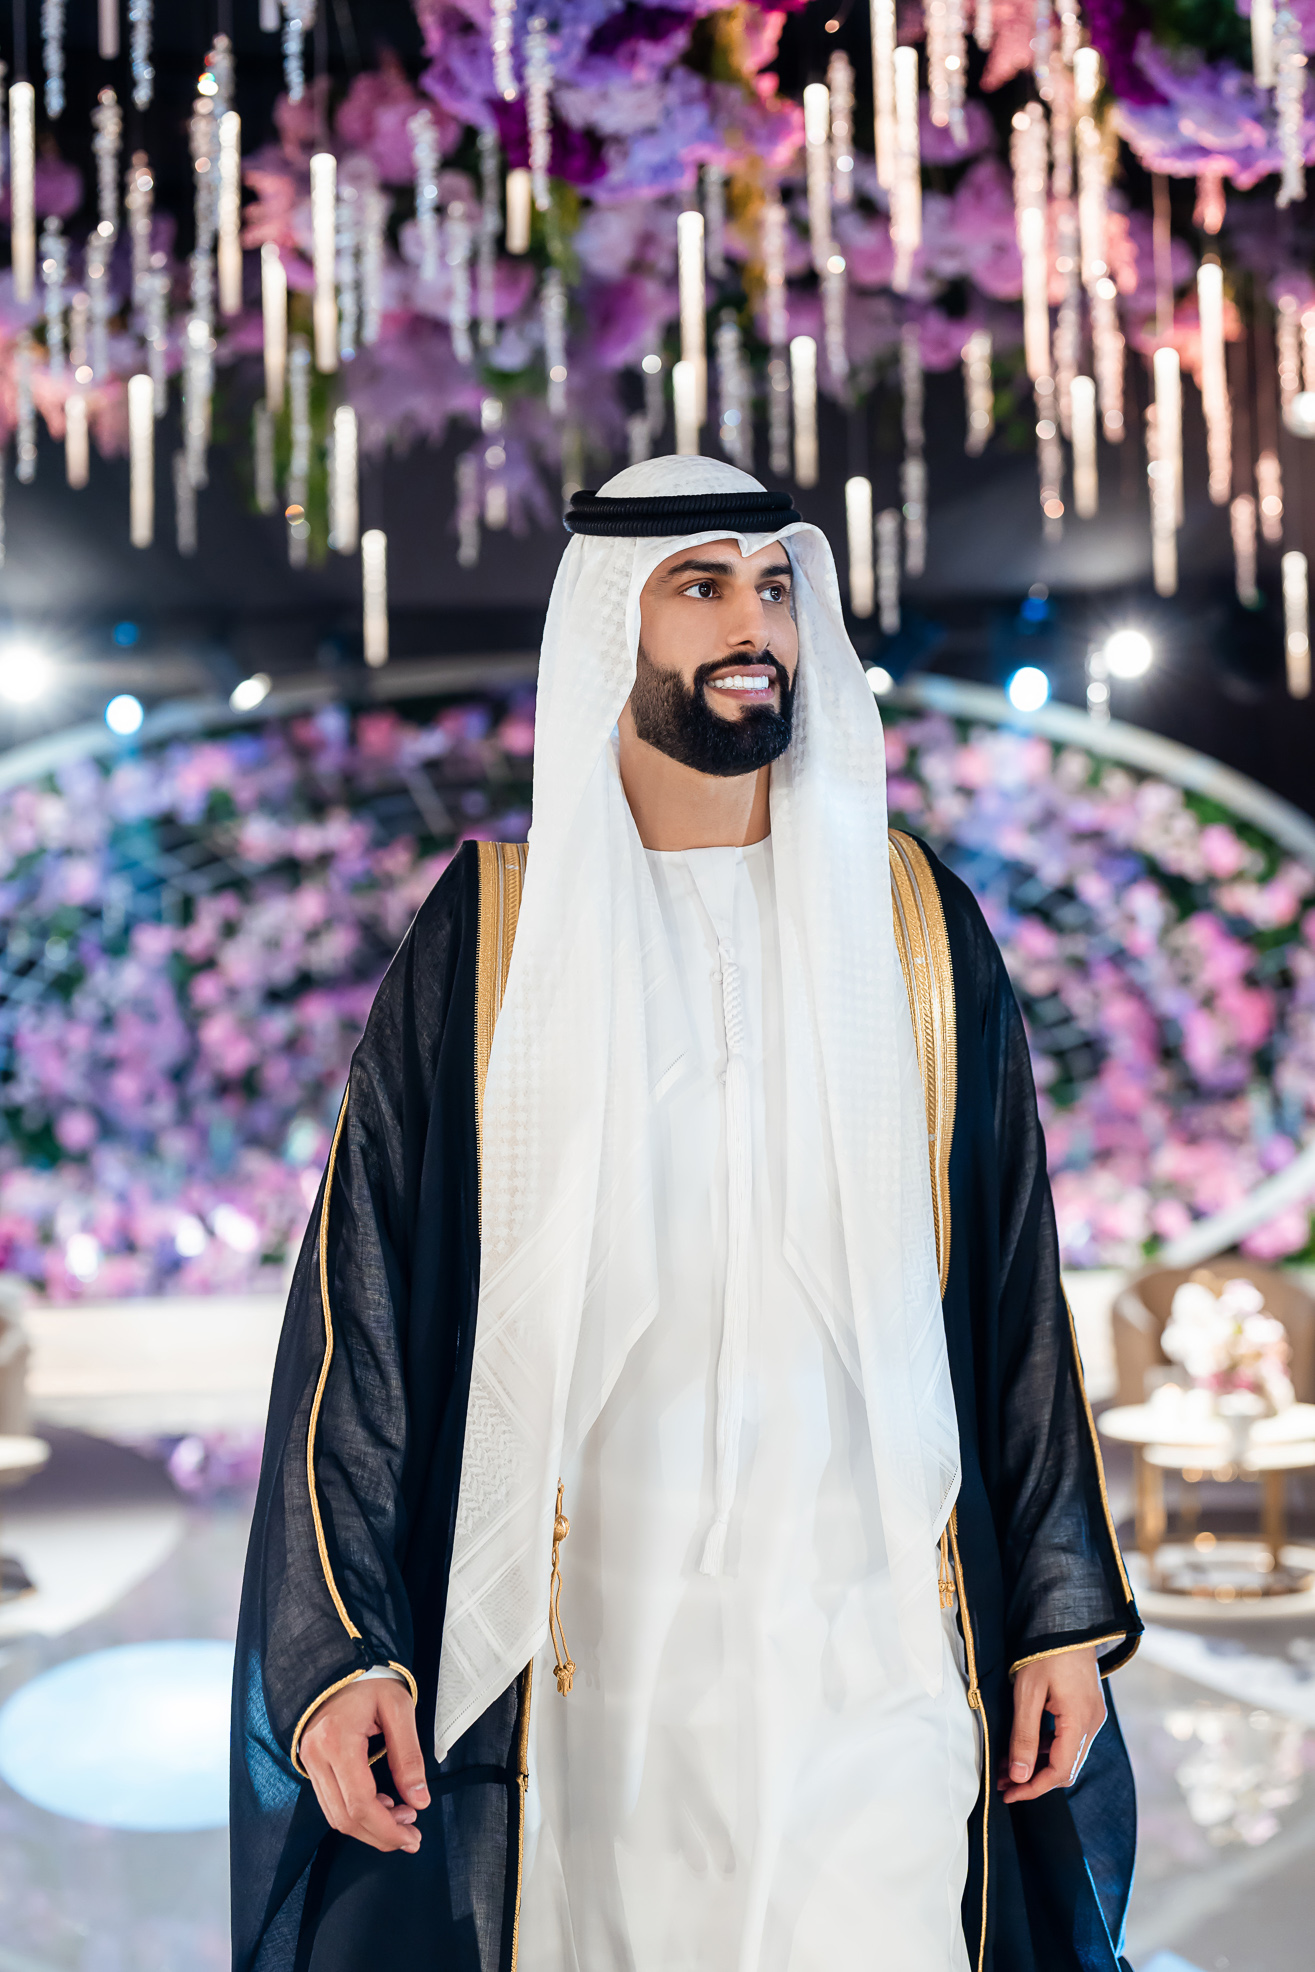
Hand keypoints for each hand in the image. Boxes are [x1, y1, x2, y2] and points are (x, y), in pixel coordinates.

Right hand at [300, 1677, 429, 1852]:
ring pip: (336, 1816)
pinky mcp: (311, 1765)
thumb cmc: (370, 1680)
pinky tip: (381, 1806)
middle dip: (381, 1835)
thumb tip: (419, 1800)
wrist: (337, 1665)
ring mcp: (309, 1762)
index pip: (360, 1803)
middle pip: (346, 1818)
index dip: (387, 1829)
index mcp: (337, 1740)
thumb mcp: (399, 1708)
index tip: (412, 1837)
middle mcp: (316, 1757)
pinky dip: (356, 1814)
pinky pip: (331, 1803)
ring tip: (401, 1820)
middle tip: (411, 1837)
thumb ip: (409, 1756)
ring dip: (369, 1828)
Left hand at [999, 1645, 1105, 1804]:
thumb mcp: (1027, 1693)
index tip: (1008, 1793)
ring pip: (1067, 1755)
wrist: (1068, 1620)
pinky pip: (1069, 1739)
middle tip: (1003, 1781)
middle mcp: (1093, 1723)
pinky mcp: (1088, 1708)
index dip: (1033, 1788)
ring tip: (1008, 1765)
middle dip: (1033, 1779)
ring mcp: (1093, 1716)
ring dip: (1039, 1764)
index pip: (1059, 1772)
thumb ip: (1023, 1735)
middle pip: (1066, 1768)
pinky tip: (1026, 1745)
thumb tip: (1019, 1776)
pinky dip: (1048, 1748)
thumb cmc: (1045, 1651)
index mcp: (1080, 1721)